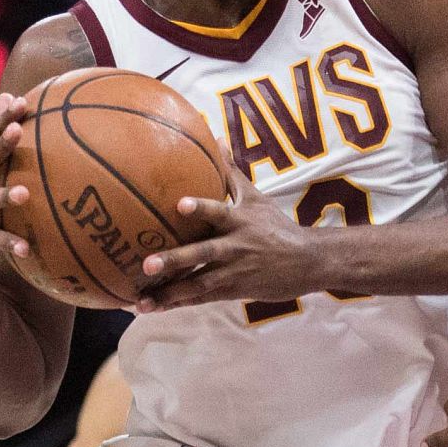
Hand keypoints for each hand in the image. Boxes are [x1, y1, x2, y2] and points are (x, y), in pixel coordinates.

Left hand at [136, 158, 314, 311]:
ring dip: (169, 293)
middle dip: (174, 260)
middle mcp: (235, 246)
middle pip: (202, 253)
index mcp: (239, 220)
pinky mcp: (233, 290)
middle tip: (146, 264)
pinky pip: (202, 298)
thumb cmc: (276, 226)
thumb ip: (231, 173)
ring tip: (141, 301)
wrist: (306, 262)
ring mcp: (234, 271)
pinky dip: (178, 303)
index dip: (201, 208)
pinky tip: (154, 307)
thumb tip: (215, 139)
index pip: (218, 211)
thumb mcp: (257, 198)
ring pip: (198, 284)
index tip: (180, 204)